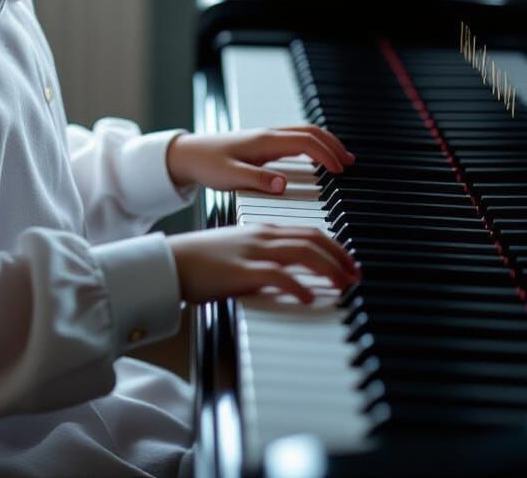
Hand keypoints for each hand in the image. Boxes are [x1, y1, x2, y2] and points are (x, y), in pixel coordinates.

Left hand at [165, 125, 355, 194]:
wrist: (186, 155)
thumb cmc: (205, 164)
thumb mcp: (229, 177)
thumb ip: (257, 181)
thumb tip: (284, 185)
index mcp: (263, 142)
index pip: (304, 141)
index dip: (326, 154)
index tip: (340, 171)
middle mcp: (266, 135)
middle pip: (309, 131)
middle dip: (332, 144)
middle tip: (350, 163)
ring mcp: (264, 137)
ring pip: (302, 132)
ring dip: (324, 142)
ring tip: (340, 159)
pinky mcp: (260, 143)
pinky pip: (293, 138)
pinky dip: (311, 145)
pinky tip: (314, 158)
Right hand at [167, 223, 360, 304]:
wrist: (171, 261)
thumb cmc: (202, 261)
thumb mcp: (240, 252)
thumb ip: (265, 258)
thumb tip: (291, 276)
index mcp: (263, 230)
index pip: (309, 231)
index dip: (335, 246)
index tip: (349, 263)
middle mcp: (262, 237)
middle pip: (312, 238)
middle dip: (340, 256)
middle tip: (355, 275)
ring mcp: (252, 252)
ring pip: (302, 252)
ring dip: (328, 268)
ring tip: (342, 285)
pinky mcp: (241, 271)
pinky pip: (278, 275)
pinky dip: (298, 285)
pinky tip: (308, 296)